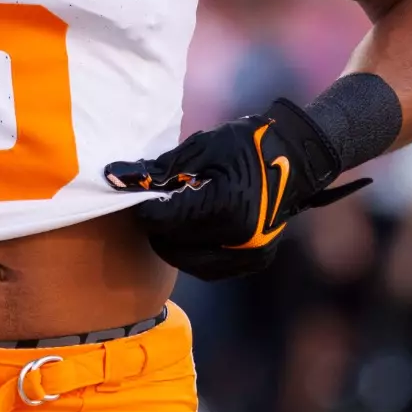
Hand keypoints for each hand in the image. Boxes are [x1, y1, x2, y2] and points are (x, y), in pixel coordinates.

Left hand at [104, 98, 368, 279]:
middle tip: (153, 200)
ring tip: (172, 212)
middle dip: (155, 223)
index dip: (141, 205)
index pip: (160, 220)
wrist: (299, 159)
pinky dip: (193, 251)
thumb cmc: (248, 145)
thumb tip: (112, 177)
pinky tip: (192, 228)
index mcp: (224, 209)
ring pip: (186, 261)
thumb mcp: (201, 147)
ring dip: (171, 240)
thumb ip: (156, 168)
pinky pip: (208, 267)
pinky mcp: (254, 261)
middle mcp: (238, 240)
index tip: (136, 189)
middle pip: (170, 244)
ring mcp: (249, 255)